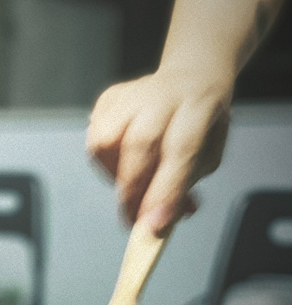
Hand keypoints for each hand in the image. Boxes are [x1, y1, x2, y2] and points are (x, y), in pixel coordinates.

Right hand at [86, 66, 232, 232]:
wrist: (190, 77)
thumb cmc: (200, 124)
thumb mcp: (209, 154)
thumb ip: (185, 187)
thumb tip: (160, 224)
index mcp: (198, 107)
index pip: (181, 150)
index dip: (165, 191)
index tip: (155, 227)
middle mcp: (162, 95)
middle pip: (140, 144)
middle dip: (134, 192)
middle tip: (134, 222)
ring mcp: (130, 95)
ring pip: (106, 143)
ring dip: (115, 177)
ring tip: (134, 185)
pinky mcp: (107, 100)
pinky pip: (95, 141)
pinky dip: (106, 164)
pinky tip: (124, 163)